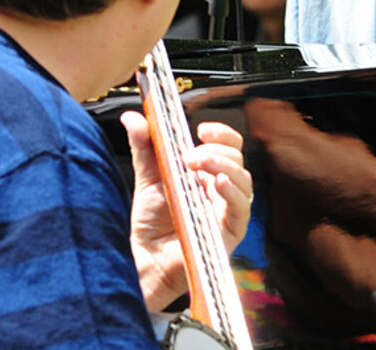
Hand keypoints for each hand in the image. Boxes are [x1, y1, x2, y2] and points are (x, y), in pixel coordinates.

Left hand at [121, 111, 251, 312]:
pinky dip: (233, 194)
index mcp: (208, 174)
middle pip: (236, 159)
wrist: (144, 258)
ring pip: (243, 181)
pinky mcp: (229, 233)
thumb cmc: (150, 222)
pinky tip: (217, 184)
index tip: (201, 129)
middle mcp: (222, 190)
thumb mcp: (148, 176)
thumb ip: (144, 146)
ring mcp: (227, 211)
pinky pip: (241, 210)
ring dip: (223, 166)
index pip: (229, 147)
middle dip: (215, 150)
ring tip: (197, 164)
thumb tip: (132, 117)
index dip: (221, 134)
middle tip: (188, 156)